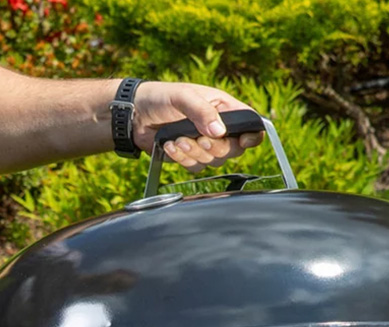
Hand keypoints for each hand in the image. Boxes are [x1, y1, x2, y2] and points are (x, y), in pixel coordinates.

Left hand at [130, 82, 262, 172]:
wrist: (136, 114)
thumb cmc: (161, 97)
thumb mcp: (182, 97)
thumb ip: (202, 111)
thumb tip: (219, 131)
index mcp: (224, 108)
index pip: (250, 124)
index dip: (252, 135)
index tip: (242, 140)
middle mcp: (218, 128)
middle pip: (233, 149)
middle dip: (216, 148)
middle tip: (198, 138)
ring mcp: (205, 144)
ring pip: (213, 161)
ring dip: (194, 152)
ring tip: (176, 138)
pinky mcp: (190, 157)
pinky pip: (195, 167)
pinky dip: (182, 159)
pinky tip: (169, 145)